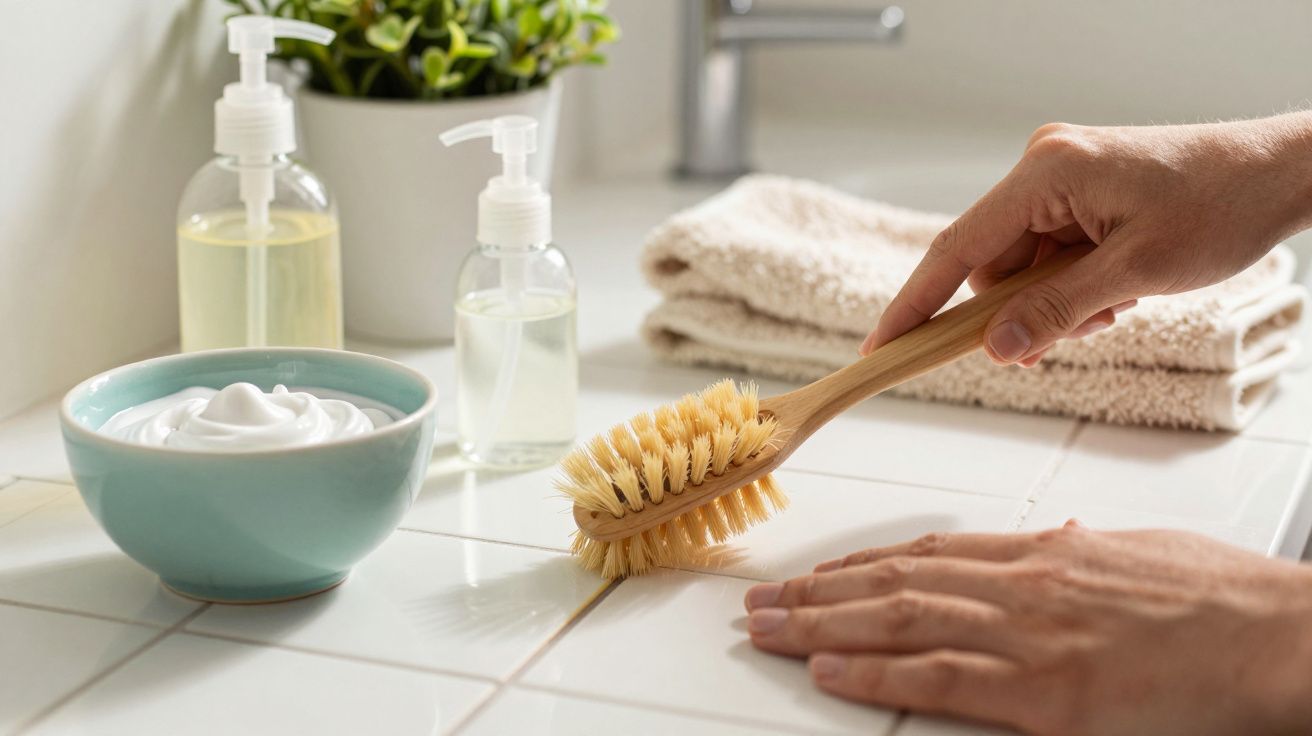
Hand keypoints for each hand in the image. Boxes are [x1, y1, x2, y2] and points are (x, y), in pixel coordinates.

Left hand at [743, 523, 1311, 734]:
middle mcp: (1020, 585)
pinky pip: (938, 676)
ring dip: (821, 625)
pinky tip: (828, 670)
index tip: (822, 573)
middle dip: (819, 593)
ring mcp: (1025, 636)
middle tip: (763, 600)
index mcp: (1045, 554)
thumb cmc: (1225, 599)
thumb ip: (1090, 551)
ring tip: (767, 629)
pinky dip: (875, 672)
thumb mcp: (1144, 554)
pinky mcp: (1042, 692)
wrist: (1276, 637)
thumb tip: (1063, 541)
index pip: (929, 553)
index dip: (865, 565)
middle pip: (894, 582)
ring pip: (897, 620)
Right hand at [863, 113, 1311, 365]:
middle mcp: (1043, 169)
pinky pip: (1049, 255)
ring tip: (1115, 304)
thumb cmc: (1220, 203)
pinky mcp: (1078, 193)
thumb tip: (998, 348)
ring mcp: (1061, 180)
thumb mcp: (1136, 272)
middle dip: (1022, 311)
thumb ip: (1058, 311)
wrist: (1278, 174)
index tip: (883, 346)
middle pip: (992, 264)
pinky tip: (1115, 288)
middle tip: (1072, 333)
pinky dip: (1072, 285)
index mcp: (1045, 173)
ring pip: (1023, 267)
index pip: (957, 249)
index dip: (915, 304)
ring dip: (1056, 301)